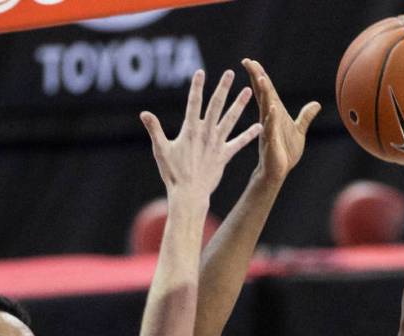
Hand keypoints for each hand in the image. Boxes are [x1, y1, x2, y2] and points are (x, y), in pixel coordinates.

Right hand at [141, 69, 261, 199]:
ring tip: (248, 91)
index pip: (193, 103)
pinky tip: (260, 126)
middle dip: (222, 88)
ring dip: (239, 105)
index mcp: (190, 130)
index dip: (197, 87)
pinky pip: (239, 143)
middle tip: (230, 73)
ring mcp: (217, 143)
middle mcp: (206, 133)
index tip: (201, 72)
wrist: (189, 194)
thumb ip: (155, 130)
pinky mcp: (224, 155)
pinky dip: (249, 135)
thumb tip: (143, 113)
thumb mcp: (161, 150)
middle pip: (215, 106)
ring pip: (231, 120)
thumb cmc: (173, 173)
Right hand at [241, 58, 320, 180]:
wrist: (278, 171)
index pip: (266, 91)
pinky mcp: (271, 141)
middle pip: (262, 94)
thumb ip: (305, 116)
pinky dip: (272, 117)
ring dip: (263, 93)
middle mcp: (269, 118)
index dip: (259, 76)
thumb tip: (316, 104)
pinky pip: (271, 127)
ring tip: (260, 78)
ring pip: (265, 107)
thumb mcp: (299, 130)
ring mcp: (269, 128)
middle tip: (248, 62)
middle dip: (256, 77)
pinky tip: (272, 107)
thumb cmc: (285, 151)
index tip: (251, 62)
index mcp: (273, 113)